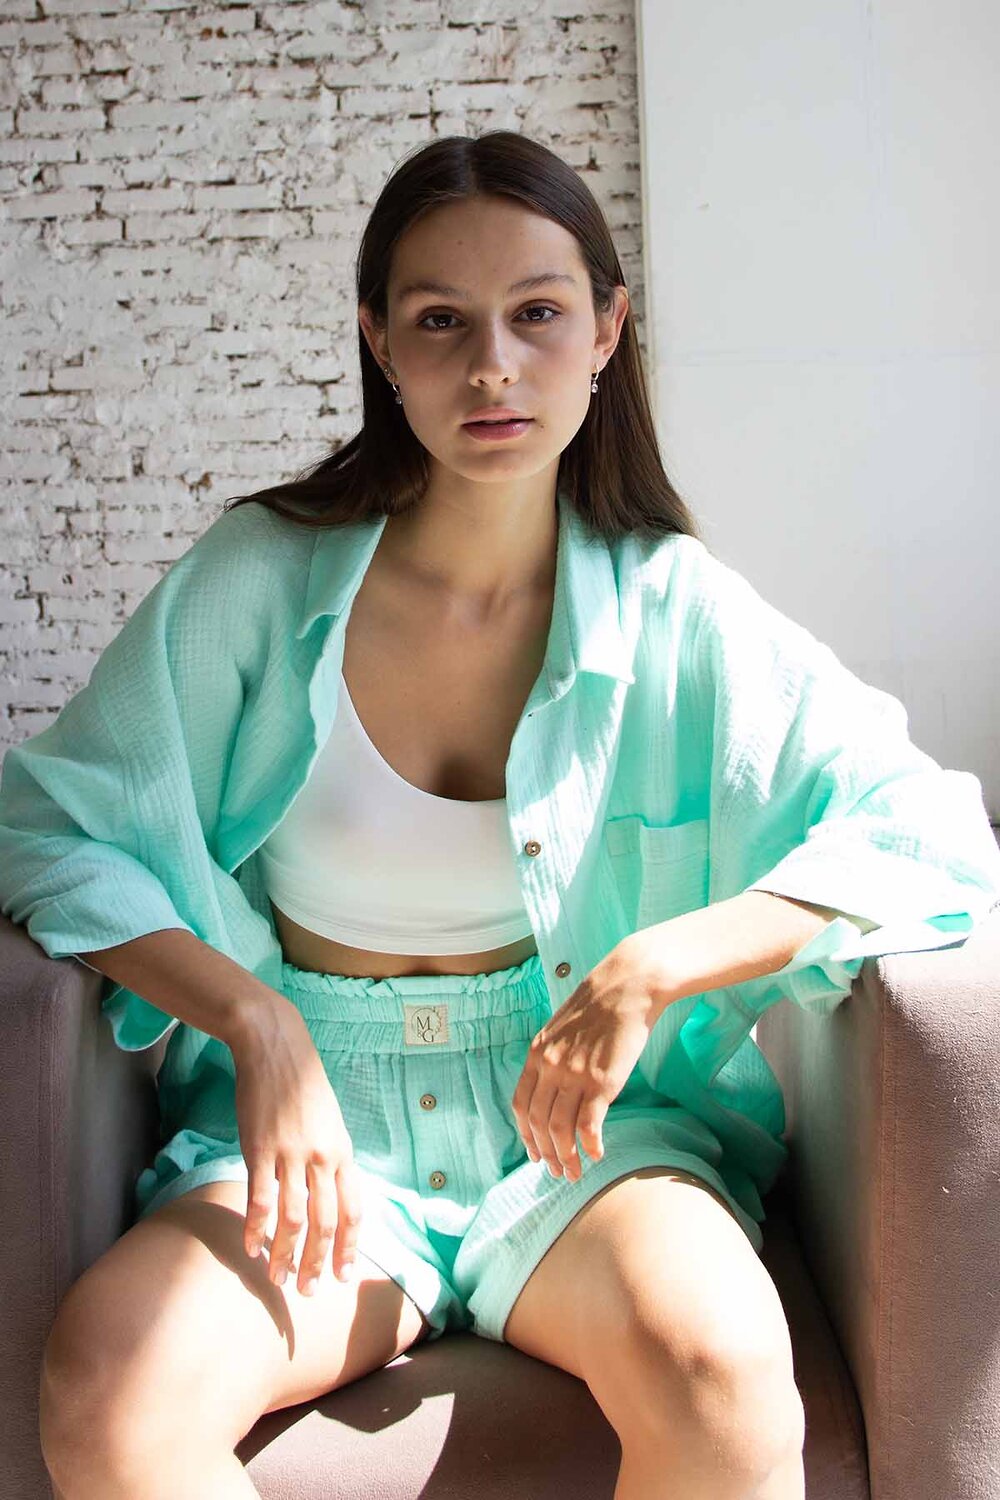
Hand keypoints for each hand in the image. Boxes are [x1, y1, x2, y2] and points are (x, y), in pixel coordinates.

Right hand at [231, 994, 363, 1296]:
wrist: (275, 1047)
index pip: (354, 1210)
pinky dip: (256, 1228)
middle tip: (310, 1291)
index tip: (343, 1276)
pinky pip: (260, 1198)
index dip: (349, 1246)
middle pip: (326, 1222)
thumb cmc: (301, 1084)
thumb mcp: (328, 1120)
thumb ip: (330, 1157)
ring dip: (286, 1254)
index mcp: (342, 1151)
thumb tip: (330, 1193)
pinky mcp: (260, 1149)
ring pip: (294, 1218)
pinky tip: (250, 1248)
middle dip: (319, 1261)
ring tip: (278, 1279)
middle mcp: (322, 1157)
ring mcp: (291, 1154)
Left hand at [510, 935, 664, 1183]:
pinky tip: (597, 1153)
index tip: (534, 1152)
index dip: (525, 1134)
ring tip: (575, 1172)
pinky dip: (589, 1145)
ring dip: (566, 1157)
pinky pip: (588, 1124)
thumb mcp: (562, 1029)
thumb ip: (554, 1055)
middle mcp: (551, 1066)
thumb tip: (554, 1085)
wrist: (628, 985)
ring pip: (560, 1129)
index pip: (520, 1104)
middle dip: (545, 1153)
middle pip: (538, 1122)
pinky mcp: (602, 1081)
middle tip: (556, 1172)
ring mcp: (575, 1074)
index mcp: (537, 1053)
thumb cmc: (601, 1005)